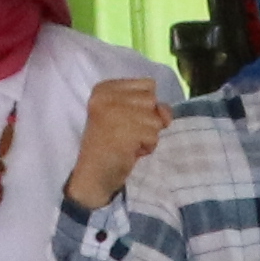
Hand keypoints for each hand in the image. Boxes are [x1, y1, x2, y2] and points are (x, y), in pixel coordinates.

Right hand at [65, 77, 170, 213]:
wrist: (93, 176)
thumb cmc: (111, 145)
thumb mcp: (129, 116)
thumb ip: (150, 106)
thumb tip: (166, 114)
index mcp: (104, 89)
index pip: (148, 84)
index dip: (144, 106)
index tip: (126, 120)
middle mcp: (107, 96)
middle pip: (152, 99)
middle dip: (147, 120)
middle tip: (126, 133)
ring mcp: (115, 112)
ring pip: (155, 118)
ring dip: (147, 135)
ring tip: (127, 142)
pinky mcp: (125, 130)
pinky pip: (153, 135)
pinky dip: (146, 147)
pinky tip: (129, 151)